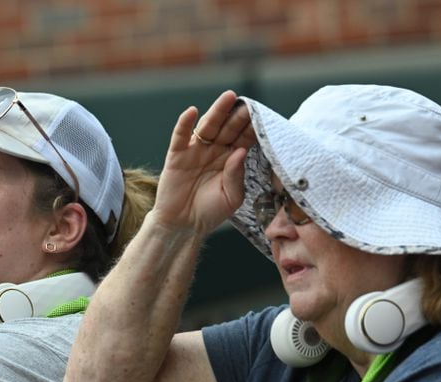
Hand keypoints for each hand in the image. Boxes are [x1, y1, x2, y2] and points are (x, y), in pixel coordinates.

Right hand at [153, 90, 255, 237]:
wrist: (183, 226)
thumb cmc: (210, 212)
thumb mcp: (232, 197)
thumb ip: (236, 174)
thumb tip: (240, 151)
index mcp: (230, 159)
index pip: (244, 138)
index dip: (252, 127)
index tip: (263, 115)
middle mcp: (214, 151)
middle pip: (228, 128)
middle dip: (238, 116)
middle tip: (248, 104)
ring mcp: (195, 151)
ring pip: (208, 126)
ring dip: (217, 111)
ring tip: (228, 98)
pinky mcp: (177, 155)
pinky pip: (180, 136)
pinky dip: (184, 123)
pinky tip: (191, 112)